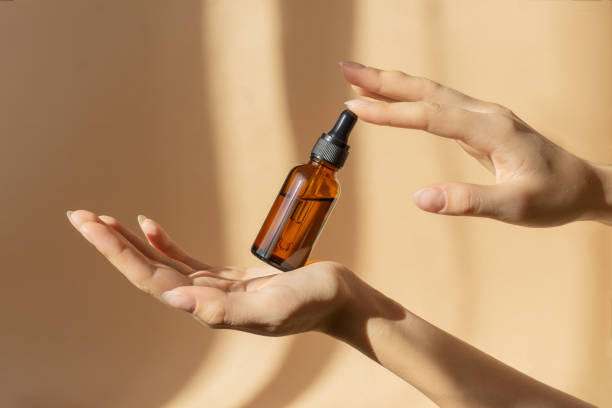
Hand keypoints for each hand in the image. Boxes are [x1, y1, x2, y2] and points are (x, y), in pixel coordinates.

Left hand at [66, 210, 350, 335]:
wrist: (337, 300)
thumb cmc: (313, 303)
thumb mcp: (274, 307)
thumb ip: (226, 309)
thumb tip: (176, 300)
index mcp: (209, 307)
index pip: (151, 278)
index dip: (119, 253)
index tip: (91, 226)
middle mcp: (203, 299)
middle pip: (146, 268)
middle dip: (111, 243)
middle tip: (79, 215)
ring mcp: (213, 287)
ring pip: (160, 263)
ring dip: (130, 242)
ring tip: (101, 219)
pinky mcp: (226, 277)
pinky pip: (184, 258)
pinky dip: (163, 241)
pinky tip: (148, 225)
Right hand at [340, 61, 610, 226]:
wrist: (582, 186)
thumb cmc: (552, 196)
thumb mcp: (514, 207)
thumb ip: (468, 202)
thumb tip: (420, 199)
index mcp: (490, 130)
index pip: (430, 116)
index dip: (391, 112)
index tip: (355, 107)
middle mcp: (484, 114)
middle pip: (426, 90)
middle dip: (383, 80)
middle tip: (346, 69)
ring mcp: (482, 115)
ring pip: (430, 91)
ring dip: (393, 83)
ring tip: (358, 77)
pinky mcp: (480, 122)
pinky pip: (437, 101)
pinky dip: (410, 94)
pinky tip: (396, 96)